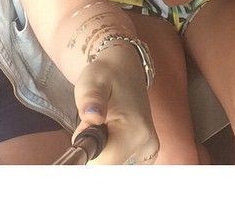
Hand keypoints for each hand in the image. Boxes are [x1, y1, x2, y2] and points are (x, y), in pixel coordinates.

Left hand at [71, 45, 158, 163]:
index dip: (87, 151)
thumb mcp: (93, 81)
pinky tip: (111, 132)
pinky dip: (112, 152)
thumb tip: (91, 117)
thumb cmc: (106, 74)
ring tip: (104, 124)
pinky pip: (123, 163)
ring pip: (114, 165)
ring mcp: (149, 148)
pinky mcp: (147, 150)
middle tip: (95, 123)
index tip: (85, 129)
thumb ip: (90, 100)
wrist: (124, 68)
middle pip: (108, 166)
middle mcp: (146, 143)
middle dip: (94, 150)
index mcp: (135, 130)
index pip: (103, 164)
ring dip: (102, 150)